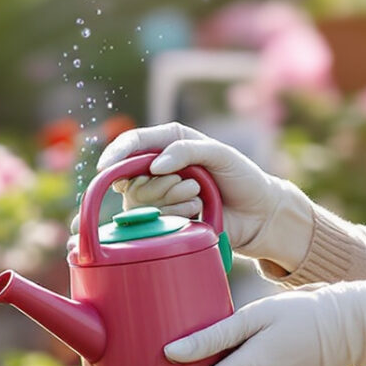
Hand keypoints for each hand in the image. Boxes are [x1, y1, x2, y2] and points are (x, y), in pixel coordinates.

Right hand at [99, 123, 315, 269]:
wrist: (260, 215)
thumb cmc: (243, 177)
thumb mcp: (220, 154)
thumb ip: (186, 151)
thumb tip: (154, 165)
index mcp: (170, 143)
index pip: (133, 143)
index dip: (116, 154)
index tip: (106, 168)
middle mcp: (160, 167)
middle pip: (131, 178)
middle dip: (160, 184)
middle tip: (191, 184)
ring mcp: (161, 195)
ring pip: (140, 202)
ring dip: (172, 200)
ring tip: (199, 198)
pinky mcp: (166, 220)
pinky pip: (154, 222)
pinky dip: (176, 216)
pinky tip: (197, 214)